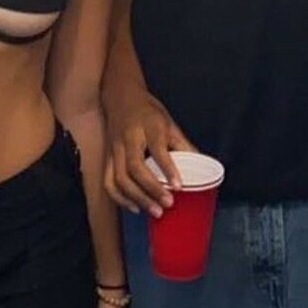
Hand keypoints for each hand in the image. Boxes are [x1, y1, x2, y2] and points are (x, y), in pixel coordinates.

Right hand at [103, 90, 194, 216]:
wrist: (120, 96)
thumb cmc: (148, 111)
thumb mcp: (169, 122)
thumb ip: (182, 145)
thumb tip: (200, 166)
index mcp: (148, 126)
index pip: (157, 149)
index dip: (168, 169)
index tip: (179, 187)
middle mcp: (129, 137)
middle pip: (135, 167)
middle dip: (151, 189)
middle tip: (167, 204)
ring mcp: (115, 148)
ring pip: (119, 177)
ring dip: (137, 198)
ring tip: (155, 211)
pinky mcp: (107, 157)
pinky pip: (109, 181)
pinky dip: (120, 198)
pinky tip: (135, 208)